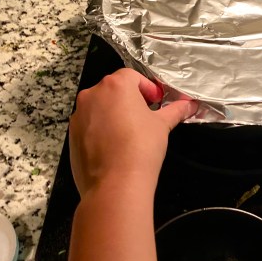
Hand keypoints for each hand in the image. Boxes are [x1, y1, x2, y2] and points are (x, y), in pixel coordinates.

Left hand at [68, 68, 197, 196]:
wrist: (115, 184)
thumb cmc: (140, 148)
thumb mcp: (162, 126)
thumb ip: (175, 110)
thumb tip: (189, 105)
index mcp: (115, 85)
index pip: (132, 76)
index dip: (147, 88)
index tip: (156, 102)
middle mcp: (92, 95)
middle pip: (114, 89)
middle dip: (130, 100)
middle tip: (146, 117)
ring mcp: (79, 115)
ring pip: (100, 107)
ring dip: (114, 114)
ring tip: (130, 134)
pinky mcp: (72, 135)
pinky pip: (90, 124)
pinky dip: (101, 129)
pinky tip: (115, 146)